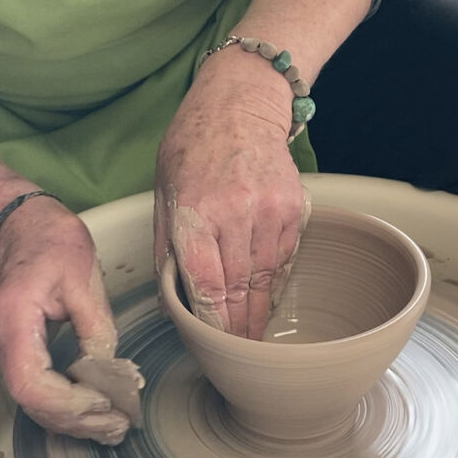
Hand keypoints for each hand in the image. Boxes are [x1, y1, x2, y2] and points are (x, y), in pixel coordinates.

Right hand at [0, 196, 137, 444]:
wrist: (26, 225)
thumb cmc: (53, 242)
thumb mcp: (84, 279)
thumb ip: (96, 329)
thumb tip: (110, 374)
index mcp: (12, 319)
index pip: (30, 383)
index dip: (67, 403)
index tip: (105, 403)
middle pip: (30, 399)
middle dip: (76, 419)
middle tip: (119, 426)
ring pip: (31, 398)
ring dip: (71, 418)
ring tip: (113, 426)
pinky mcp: (11, 347)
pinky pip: (33, 384)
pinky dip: (63, 402)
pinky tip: (92, 411)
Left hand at [155, 51, 309, 339]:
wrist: (239, 104)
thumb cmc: (191, 147)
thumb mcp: (163, 191)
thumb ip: (166, 246)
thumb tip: (170, 296)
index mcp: (194, 211)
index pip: (206, 283)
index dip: (213, 321)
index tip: (215, 344)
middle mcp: (235, 213)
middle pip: (239, 288)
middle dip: (238, 326)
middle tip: (237, 353)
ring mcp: (269, 210)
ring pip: (266, 277)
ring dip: (259, 310)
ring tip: (254, 335)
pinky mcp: (293, 207)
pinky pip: (284, 257)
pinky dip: (275, 280)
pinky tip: (267, 296)